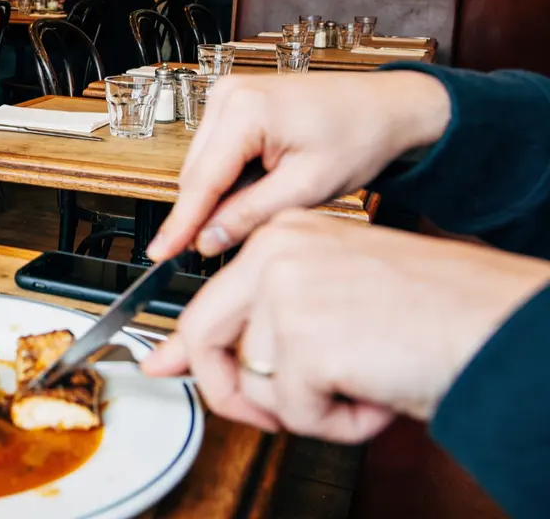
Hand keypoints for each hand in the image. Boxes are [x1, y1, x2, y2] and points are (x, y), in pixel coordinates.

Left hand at [141, 211, 549, 442]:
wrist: (497, 324)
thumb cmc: (434, 313)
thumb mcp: (332, 301)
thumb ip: (260, 321)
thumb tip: (176, 358)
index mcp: (283, 235)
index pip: (207, 299)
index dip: (187, 349)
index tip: (162, 366)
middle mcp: (276, 252)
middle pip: (204, 337)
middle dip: (230, 392)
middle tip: (273, 415)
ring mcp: (286, 291)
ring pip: (254, 383)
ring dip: (310, 407)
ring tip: (366, 383)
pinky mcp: (304, 336)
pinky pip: (293, 411)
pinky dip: (337, 423)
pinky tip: (376, 396)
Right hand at [145, 71, 450, 259]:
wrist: (384, 107)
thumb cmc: (357, 137)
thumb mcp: (307, 187)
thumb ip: (250, 215)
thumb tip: (207, 240)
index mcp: (245, 109)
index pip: (201, 181)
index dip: (180, 224)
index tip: (160, 253)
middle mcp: (227, 94)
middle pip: (196, 173)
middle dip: (204, 212)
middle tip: (217, 249)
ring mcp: (227, 95)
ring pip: (202, 165)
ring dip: (219, 195)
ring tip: (264, 205)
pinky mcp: (232, 103)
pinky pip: (215, 153)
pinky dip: (228, 179)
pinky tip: (259, 187)